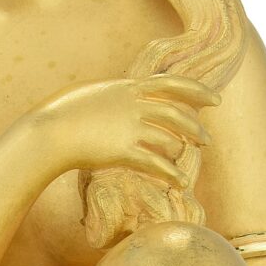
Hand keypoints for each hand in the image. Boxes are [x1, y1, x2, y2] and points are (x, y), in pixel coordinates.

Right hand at [28, 74, 220, 185]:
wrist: (50, 131)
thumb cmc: (64, 112)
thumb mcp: (94, 92)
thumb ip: (117, 94)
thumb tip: (127, 96)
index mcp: (128, 86)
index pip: (172, 83)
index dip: (197, 91)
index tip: (215, 100)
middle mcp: (134, 104)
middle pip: (177, 114)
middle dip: (195, 128)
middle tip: (206, 140)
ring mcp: (130, 127)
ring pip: (169, 139)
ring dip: (182, 151)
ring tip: (188, 162)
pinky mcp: (123, 151)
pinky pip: (156, 164)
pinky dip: (172, 174)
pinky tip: (182, 182)